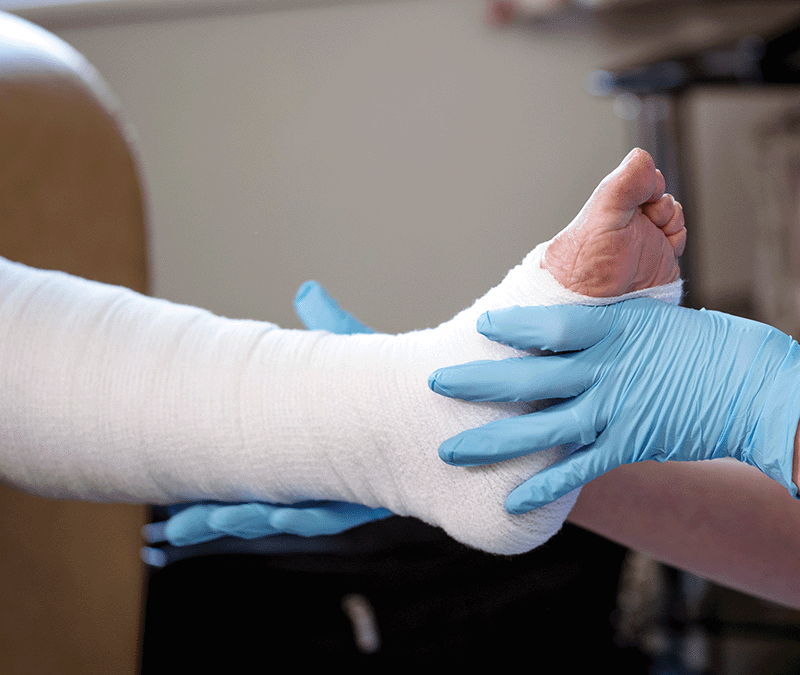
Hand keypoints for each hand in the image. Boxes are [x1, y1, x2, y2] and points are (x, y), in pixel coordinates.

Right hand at [155, 281, 390, 545]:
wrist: (461, 397)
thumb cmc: (405, 381)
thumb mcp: (359, 354)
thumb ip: (329, 327)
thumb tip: (305, 291)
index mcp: (312, 453)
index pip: (256, 480)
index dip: (214, 498)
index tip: (172, 511)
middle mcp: (331, 479)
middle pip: (267, 507)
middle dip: (222, 518)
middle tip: (177, 528)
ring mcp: (358, 489)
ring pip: (301, 516)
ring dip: (259, 518)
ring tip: (222, 520)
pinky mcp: (391, 493)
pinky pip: (348, 511)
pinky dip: (315, 514)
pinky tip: (284, 517)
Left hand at [431, 299, 799, 512]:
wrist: (758, 389)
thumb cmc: (715, 347)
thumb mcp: (659, 321)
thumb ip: (615, 328)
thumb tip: (579, 330)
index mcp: (614, 329)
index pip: (548, 326)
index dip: (509, 328)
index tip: (480, 326)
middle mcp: (605, 370)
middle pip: (527, 377)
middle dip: (477, 382)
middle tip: (436, 381)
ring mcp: (615, 410)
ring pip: (539, 428)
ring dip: (491, 441)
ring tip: (449, 448)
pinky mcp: (629, 445)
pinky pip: (577, 469)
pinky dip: (543, 485)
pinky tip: (510, 498)